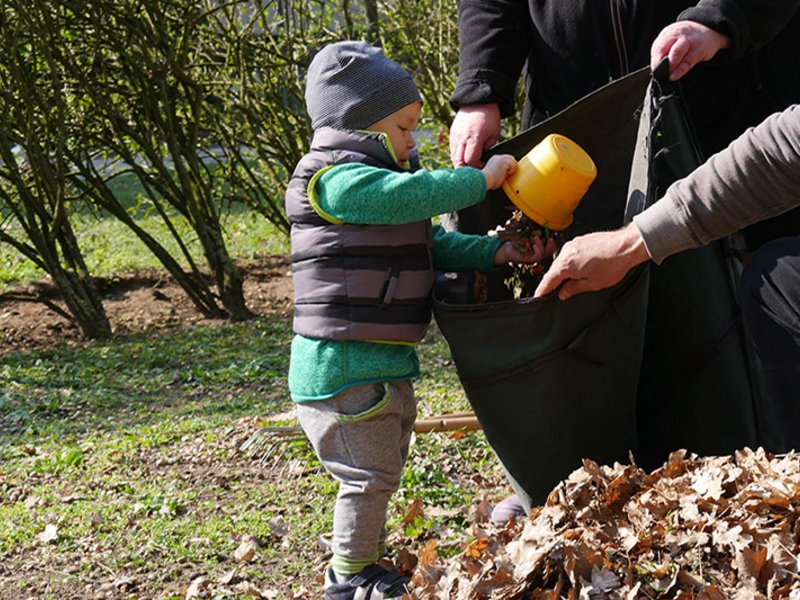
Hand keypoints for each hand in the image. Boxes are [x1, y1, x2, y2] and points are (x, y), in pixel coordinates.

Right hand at [450, 103, 500, 166]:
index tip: (482, 165)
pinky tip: (465, 154)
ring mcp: (455, 136)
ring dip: (461, 162)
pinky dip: (458, 155)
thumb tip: (481, 158)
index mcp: (474, 138)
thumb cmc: (489, 116)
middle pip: (458, 162)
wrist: (478, 100)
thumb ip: (487, 148)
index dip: (477, 166)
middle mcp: (462, 138)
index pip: (470, 161)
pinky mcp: (452, 134)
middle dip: (466, 168)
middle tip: (475, 168)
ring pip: (453, 157)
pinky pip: (452, 150)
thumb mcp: (494, 134)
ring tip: (470, 161)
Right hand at [481, 154, 516, 189]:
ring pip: (513, 161)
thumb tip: (506, 174)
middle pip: (511, 158)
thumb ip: (501, 171)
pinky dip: (511, 171)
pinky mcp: (503, 161)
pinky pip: (513, 165)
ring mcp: (500, 158)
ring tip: (504, 175)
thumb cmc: (488, 181)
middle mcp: (497, 157)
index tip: (506, 173)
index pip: (506, 159)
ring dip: (511, 169)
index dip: (509, 166)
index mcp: (494, 160)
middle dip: (512, 166)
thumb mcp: (495, 174)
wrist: (484, 180)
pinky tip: (504, 174)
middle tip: (509, 174)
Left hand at [494, 237, 557, 265]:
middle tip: (550, 238)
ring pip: (543, 254)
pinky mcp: (529, 260)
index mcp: (539, 249)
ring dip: (541, 245)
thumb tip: (543, 227)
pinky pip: (537, 257)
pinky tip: (534, 245)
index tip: (552, 236)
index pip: (550, 248)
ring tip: (536, 238)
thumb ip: (535, 234)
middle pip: (549, 252)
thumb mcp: (527, 236)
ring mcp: (534, 258)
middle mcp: (538, 255)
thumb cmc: (516, 243)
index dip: (553, 243)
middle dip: (551, 245)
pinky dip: (537, 250)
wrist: (507, 249)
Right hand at [533, 223, 650, 299]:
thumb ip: (573, 289)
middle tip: (555, 293)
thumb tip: (562, 293)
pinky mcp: (580, 241)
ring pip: (561, 262)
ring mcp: (573, 244)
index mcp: (566, 265)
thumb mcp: (592, 284)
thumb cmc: (613, 264)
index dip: (542, 290)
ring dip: (563, 272)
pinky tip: (580, 269)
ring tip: (573, 281)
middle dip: (553, 282)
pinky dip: (570, 263)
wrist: (626, 245)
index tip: (538, 296)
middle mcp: (566, 252)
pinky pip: (569, 254)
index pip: (548, 281)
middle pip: (553, 271)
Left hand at [650, 20, 730, 80]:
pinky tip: (674, 76)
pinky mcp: (699, 50)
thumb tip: (657, 68)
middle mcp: (679, 34)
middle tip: (658, 74)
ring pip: (676, 53)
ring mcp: (690, 41)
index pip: (657, 46)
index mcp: (670, 33)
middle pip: (663, 48)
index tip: (655, 70)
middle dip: (659, 63)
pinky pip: (688, 61)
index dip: (655, 60)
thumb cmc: (688, 37)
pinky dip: (679, 70)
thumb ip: (665, 50)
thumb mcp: (674, 38)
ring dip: (669, 66)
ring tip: (666, 76)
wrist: (711, 29)